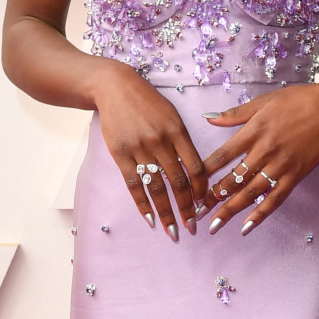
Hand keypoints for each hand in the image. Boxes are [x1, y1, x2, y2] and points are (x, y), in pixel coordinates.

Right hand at [93, 62, 210, 237]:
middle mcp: (160, 141)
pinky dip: (142, 205)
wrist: (115, 87)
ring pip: (156, 187)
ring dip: (166, 213)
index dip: (201, 189)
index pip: (195, 167)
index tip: (203, 205)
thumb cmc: (148, 102)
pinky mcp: (120, 154)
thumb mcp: (172, 115)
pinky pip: (133, 184)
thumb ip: (183, 142)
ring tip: (173, 231)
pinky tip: (150, 220)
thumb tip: (195, 173)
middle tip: (192, 228)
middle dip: (186, 208)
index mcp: (178, 131)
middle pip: (178, 182)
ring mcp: (139, 148)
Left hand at [201, 81, 318, 234]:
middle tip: (196, 213)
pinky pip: (276, 198)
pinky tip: (247, 227)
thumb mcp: (263, 101)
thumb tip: (209, 119)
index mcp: (253, 131)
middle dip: (213, 198)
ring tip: (215, 226)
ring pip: (251, 192)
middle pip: (234, 179)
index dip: (205, 173)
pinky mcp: (296, 175)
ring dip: (231, 210)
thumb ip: (235, 114)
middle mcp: (265, 150)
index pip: (222, 156)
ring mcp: (281, 165)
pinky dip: (261, 213)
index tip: (190, 186)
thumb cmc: (296, 100)